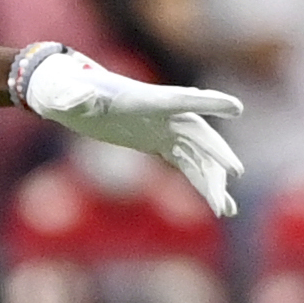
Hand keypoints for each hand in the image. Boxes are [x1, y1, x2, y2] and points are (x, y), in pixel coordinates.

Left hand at [14, 44, 247, 216]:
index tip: (236, 108)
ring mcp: (167, 129)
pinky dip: (203, 183)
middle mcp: (166, 113)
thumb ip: (73, 97)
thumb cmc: (72, 93)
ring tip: (227, 210)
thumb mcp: (70, 97)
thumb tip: (68, 100)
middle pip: (199, 135)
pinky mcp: (161, 142)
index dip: (208, 103)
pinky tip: (217, 204)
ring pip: (199, 156)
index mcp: (148, 99)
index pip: (183, 100)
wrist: (74, 97)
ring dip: (214, 180)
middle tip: (234, 173)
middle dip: (216, 154)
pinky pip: (189, 165)